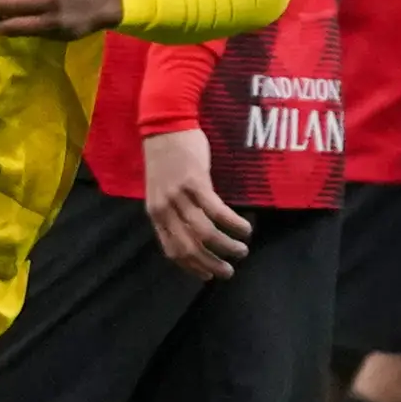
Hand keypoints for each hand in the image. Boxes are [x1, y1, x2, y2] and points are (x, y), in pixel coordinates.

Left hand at [140, 127, 249, 279]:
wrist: (165, 125)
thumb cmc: (166, 158)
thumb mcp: (161, 189)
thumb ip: (173, 211)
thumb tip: (191, 233)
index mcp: (155, 213)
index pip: (171, 250)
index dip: (191, 267)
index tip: (207, 276)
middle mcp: (164, 208)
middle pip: (188, 247)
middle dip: (210, 264)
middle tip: (228, 272)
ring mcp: (179, 196)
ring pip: (204, 232)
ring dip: (226, 247)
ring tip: (242, 251)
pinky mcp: (195, 182)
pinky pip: (216, 210)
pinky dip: (233, 223)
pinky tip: (245, 228)